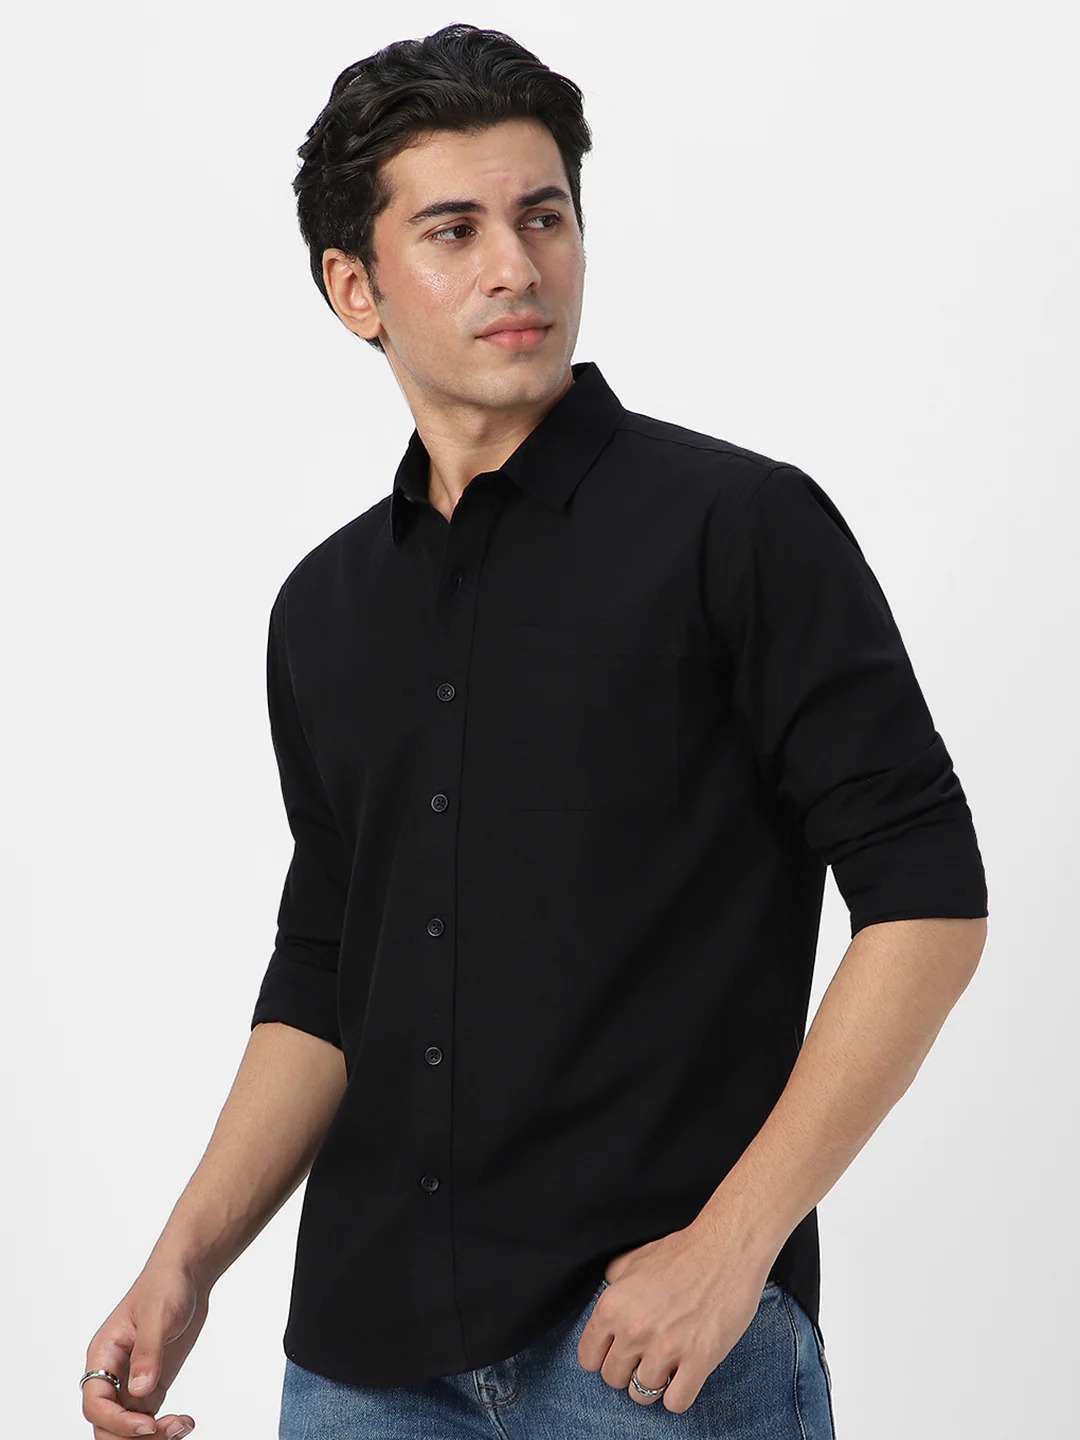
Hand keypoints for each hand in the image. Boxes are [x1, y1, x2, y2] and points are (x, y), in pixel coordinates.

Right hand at [81, 1260, 208, 1438]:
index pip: (95, 1403)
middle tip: (168, 1430)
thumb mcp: (157, 1315)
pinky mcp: (152, 1384)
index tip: (148, 1424)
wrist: (187, 1274)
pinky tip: (185, 1423)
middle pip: (107, 1424)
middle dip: (133, 1436)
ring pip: (127, 1428)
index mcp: (104, 1355)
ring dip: (152, 1437)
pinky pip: (148, 1420)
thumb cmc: (165, 1285)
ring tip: (183, 1426)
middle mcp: (113, 1374)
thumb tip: (139, 1391)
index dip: (117, 1421)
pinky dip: (164, 1430)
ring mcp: (131, 1382)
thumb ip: (148, 1352)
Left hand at [576, 1220, 771, 1413]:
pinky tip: (684, 1375)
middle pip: (613, 1379)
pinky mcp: (699, 1359)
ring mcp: (666, 1347)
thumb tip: (604, 1307)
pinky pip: (675, 1403)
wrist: (727, 1248)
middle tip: (646, 1355)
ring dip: (653, 1383)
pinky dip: (678, 1395)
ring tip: (666, 1364)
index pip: (587, 1358)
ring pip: (642, 1395)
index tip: (618, 1352)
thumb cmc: (682, 1252)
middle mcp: (634, 1329)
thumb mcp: (634, 1260)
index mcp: (613, 1305)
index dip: (603, 1356)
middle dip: (628, 1370)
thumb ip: (612, 1285)